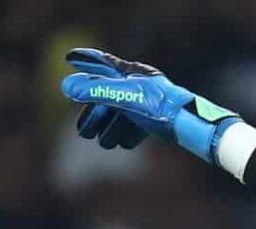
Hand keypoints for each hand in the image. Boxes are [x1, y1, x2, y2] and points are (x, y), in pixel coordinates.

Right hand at [59, 48, 239, 163]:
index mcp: (130, 73)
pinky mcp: (155, 119)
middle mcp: (138, 85)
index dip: (86, 61)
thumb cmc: (158, 105)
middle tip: (83, 132)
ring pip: (120, 115)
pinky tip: (124, 142)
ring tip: (103, 142)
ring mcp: (147, 102)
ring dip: (109, 129)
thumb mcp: (124, 96)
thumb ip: (96, 91)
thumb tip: (67, 87)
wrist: (188, 124)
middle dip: (94, 116)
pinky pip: (135, 126)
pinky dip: (127, 134)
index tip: (69, 58)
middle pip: (107, 97)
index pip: (103, 64)